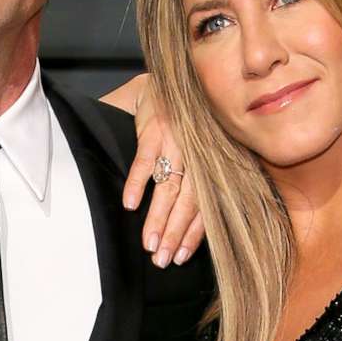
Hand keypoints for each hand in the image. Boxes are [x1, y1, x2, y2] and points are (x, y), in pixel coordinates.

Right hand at [117, 76, 204, 268]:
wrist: (169, 80)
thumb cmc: (185, 121)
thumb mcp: (199, 145)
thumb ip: (198, 179)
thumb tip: (193, 221)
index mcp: (211, 162)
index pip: (205, 205)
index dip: (193, 234)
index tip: (181, 257)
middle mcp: (199, 153)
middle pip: (188, 202)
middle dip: (175, 233)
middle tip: (162, 260)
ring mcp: (177, 140)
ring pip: (169, 186)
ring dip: (158, 217)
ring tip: (149, 244)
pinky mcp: (155, 126)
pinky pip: (145, 159)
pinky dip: (137, 182)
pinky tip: (130, 205)